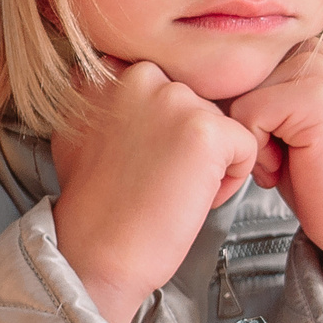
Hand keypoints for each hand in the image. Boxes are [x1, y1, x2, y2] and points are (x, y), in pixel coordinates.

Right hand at [52, 61, 262, 322]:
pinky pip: (245, 148)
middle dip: (183, 144)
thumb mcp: (77, 130)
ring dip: (206, 163)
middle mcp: (141, 75)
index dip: (156, 131)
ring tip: (166, 190)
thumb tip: (120, 81)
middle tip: (152, 179)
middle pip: (194, 105)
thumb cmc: (90, 205)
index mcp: (108, 70)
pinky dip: (228, 181)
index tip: (135, 160)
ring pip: (220, 126)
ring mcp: (175, 100)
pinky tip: (189, 198)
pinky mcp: (207, 131)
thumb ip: (104, 97)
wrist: (94, 253)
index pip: (163, 88)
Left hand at [223, 40, 322, 322]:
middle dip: (234, 131)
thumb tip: (160, 74)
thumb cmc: (305, 177)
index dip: (221, 118)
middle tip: (276, 154)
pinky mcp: (314, 94)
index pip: (218, 69)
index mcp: (290, 48)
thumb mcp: (260, 124)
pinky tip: (291, 163)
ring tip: (285, 158)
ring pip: (232, 102)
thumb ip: (230, 91)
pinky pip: (248, 115)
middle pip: (221, 83)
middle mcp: (303, 47)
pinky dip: (259, 152)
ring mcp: (313, 66)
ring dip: (248, 143)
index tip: (258, 142)